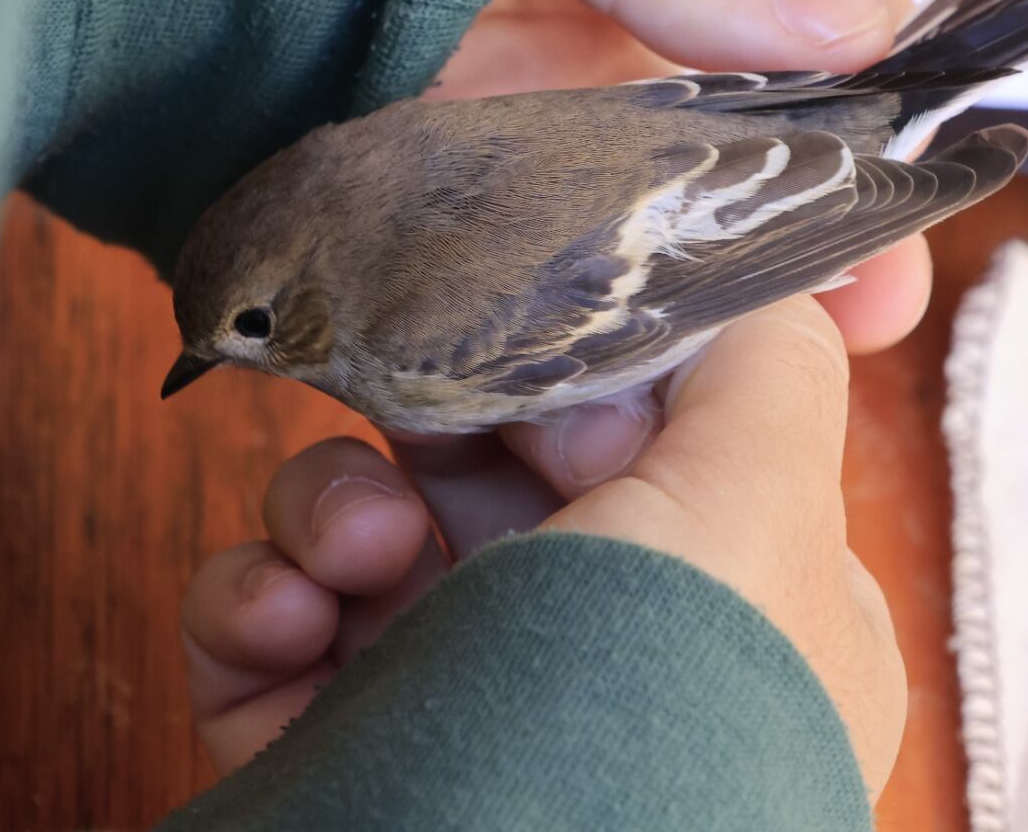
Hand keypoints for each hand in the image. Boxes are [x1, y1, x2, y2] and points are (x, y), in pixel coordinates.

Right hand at [182, 296, 906, 798]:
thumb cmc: (645, 720)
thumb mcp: (759, 512)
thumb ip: (770, 369)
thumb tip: (760, 287)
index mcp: (727, 602)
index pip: (649, 433)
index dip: (582, 376)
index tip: (542, 354)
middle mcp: (597, 649)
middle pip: (493, 464)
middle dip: (441, 424)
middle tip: (425, 419)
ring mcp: (456, 698)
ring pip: (365, 522)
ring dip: (335, 504)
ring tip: (354, 551)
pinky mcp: (326, 740)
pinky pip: (268, 615)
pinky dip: (258, 599)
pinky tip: (286, 625)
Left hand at [430, 0, 928, 354]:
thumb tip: (843, 27)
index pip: (812, 18)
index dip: (876, 106)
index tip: (910, 191)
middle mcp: (607, 31)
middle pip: (750, 143)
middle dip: (812, 230)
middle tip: (860, 321)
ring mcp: (531, 118)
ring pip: (654, 218)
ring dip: (707, 290)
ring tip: (761, 362)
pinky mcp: (449, 188)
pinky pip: (536, 264)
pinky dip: (579, 314)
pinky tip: (619, 364)